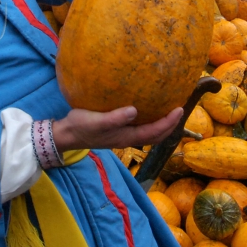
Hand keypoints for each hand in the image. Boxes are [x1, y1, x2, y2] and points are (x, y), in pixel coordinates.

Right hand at [51, 106, 182, 152]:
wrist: (67, 134)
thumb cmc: (81, 126)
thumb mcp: (97, 121)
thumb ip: (115, 118)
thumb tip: (134, 110)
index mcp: (126, 136)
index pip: (154, 131)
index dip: (169, 122)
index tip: (179, 109)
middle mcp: (128, 137)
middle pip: (156, 135)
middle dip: (170, 125)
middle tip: (180, 109)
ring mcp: (122, 135)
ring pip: (149, 132)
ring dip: (161, 124)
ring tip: (168, 110)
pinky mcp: (116, 130)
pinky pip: (140, 127)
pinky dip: (149, 120)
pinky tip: (145, 109)